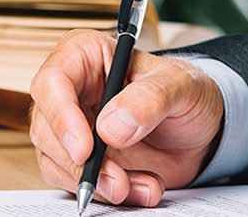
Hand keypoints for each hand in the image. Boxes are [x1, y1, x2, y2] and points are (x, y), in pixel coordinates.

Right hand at [29, 30, 223, 206]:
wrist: (200, 129)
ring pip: (55, 160)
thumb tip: (110, 127)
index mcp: (85, 54)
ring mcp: (70, 125)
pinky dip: (104, 192)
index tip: (86, 149)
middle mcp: (70, 88)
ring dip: (96, 182)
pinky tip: (139, 188)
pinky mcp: (77, 157)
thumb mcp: (180, 85)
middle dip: (80, 163)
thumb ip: (150, 99)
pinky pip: (72, 181)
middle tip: (117, 181)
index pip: (53, 81)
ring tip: (141, 184)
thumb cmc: (185, 92)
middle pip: (46, 127)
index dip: (62, 117)